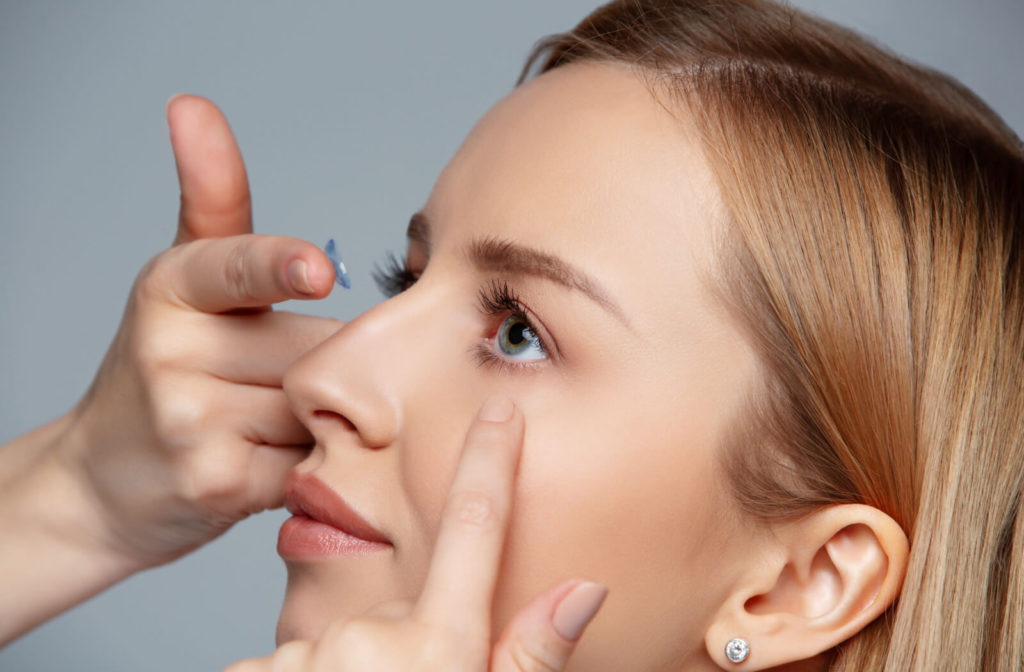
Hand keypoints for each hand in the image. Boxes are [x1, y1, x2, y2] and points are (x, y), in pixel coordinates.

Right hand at [62, 95, 341, 564]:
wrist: (105, 483)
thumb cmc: (164, 368)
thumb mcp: (182, 281)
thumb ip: (211, 200)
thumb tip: (193, 106)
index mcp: (169, 288)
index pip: (234, 268)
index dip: (279, 267)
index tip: (316, 270)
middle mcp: (171, 353)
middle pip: (313, 346)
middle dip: (318, 364)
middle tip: (270, 382)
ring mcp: (190, 424)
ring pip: (317, 405)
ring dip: (317, 415)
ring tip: (262, 423)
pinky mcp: (218, 485)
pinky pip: (310, 462)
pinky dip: (308, 463)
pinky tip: (268, 461)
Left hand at [225, 397, 606, 671]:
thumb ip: (528, 656)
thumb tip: (581, 590)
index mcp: (438, 650)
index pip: (475, 533)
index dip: (489, 464)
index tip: (497, 410)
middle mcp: (370, 641)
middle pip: (397, 611)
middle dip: (402, 645)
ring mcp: (306, 658)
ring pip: (339, 640)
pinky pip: (287, 664)